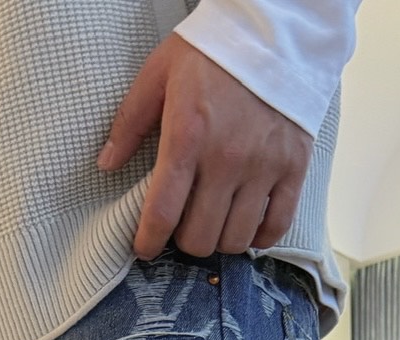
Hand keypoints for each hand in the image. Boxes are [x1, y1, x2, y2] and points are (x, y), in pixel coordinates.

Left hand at [98, 36, 313, 260]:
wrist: (276, 31)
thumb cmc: (212, 51)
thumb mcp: (159, 72)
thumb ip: (130, 120)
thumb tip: (106, 163)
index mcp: (188, 136)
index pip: (163, 212)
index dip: (149, 242)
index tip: (145, 248)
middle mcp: (226, 158)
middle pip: (200, 237)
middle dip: (185, 241)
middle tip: (183, 226)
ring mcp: (263, 166)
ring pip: (236, 239)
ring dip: (220, 240)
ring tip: (214, 222)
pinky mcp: (293, 167)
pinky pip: (277, 226)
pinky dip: (259, 237)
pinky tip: (247, 224)